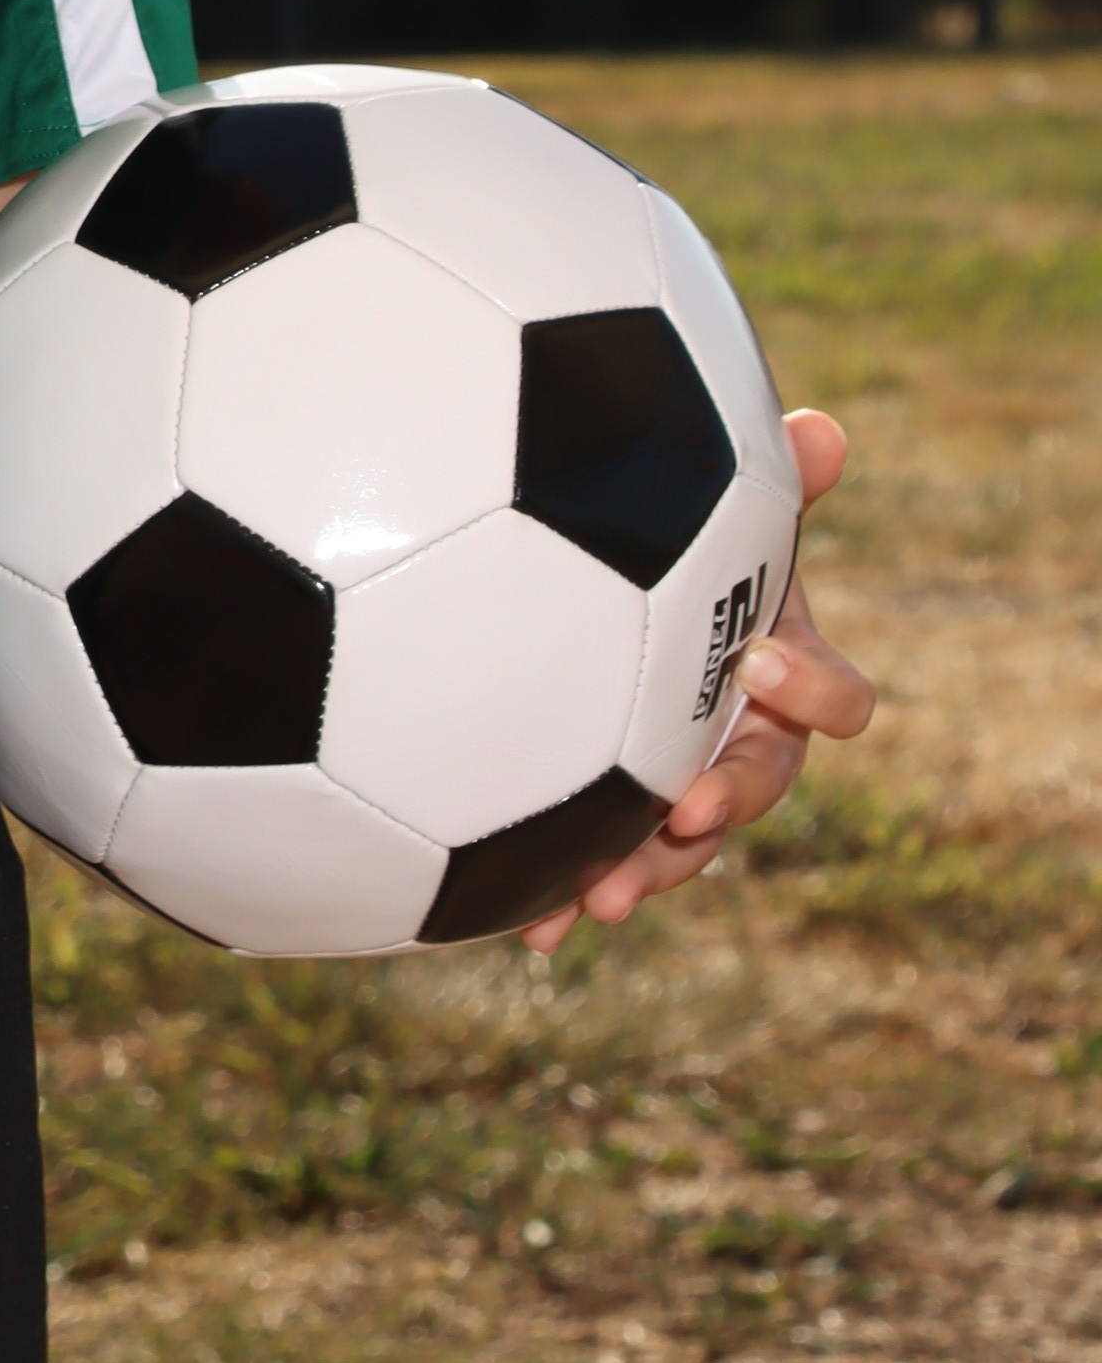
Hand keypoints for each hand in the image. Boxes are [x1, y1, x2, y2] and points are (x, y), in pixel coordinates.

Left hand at [522, 411, 869, 953]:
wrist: (580, 577)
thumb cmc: (661, 537)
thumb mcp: (709, 508)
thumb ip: (763, 480)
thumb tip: (823, 434)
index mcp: (778, 670)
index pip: (832, 696)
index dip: (813, 688)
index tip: (762, 663)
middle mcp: (739, 736)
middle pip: (756, 786)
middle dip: (727, 805)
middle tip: (687, 814)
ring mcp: (676, 783)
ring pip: (684, 844)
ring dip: (650, 872)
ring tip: (600, 900)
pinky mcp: (608, 814)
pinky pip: (601, 864)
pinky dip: (569, 896)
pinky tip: (530, 929)